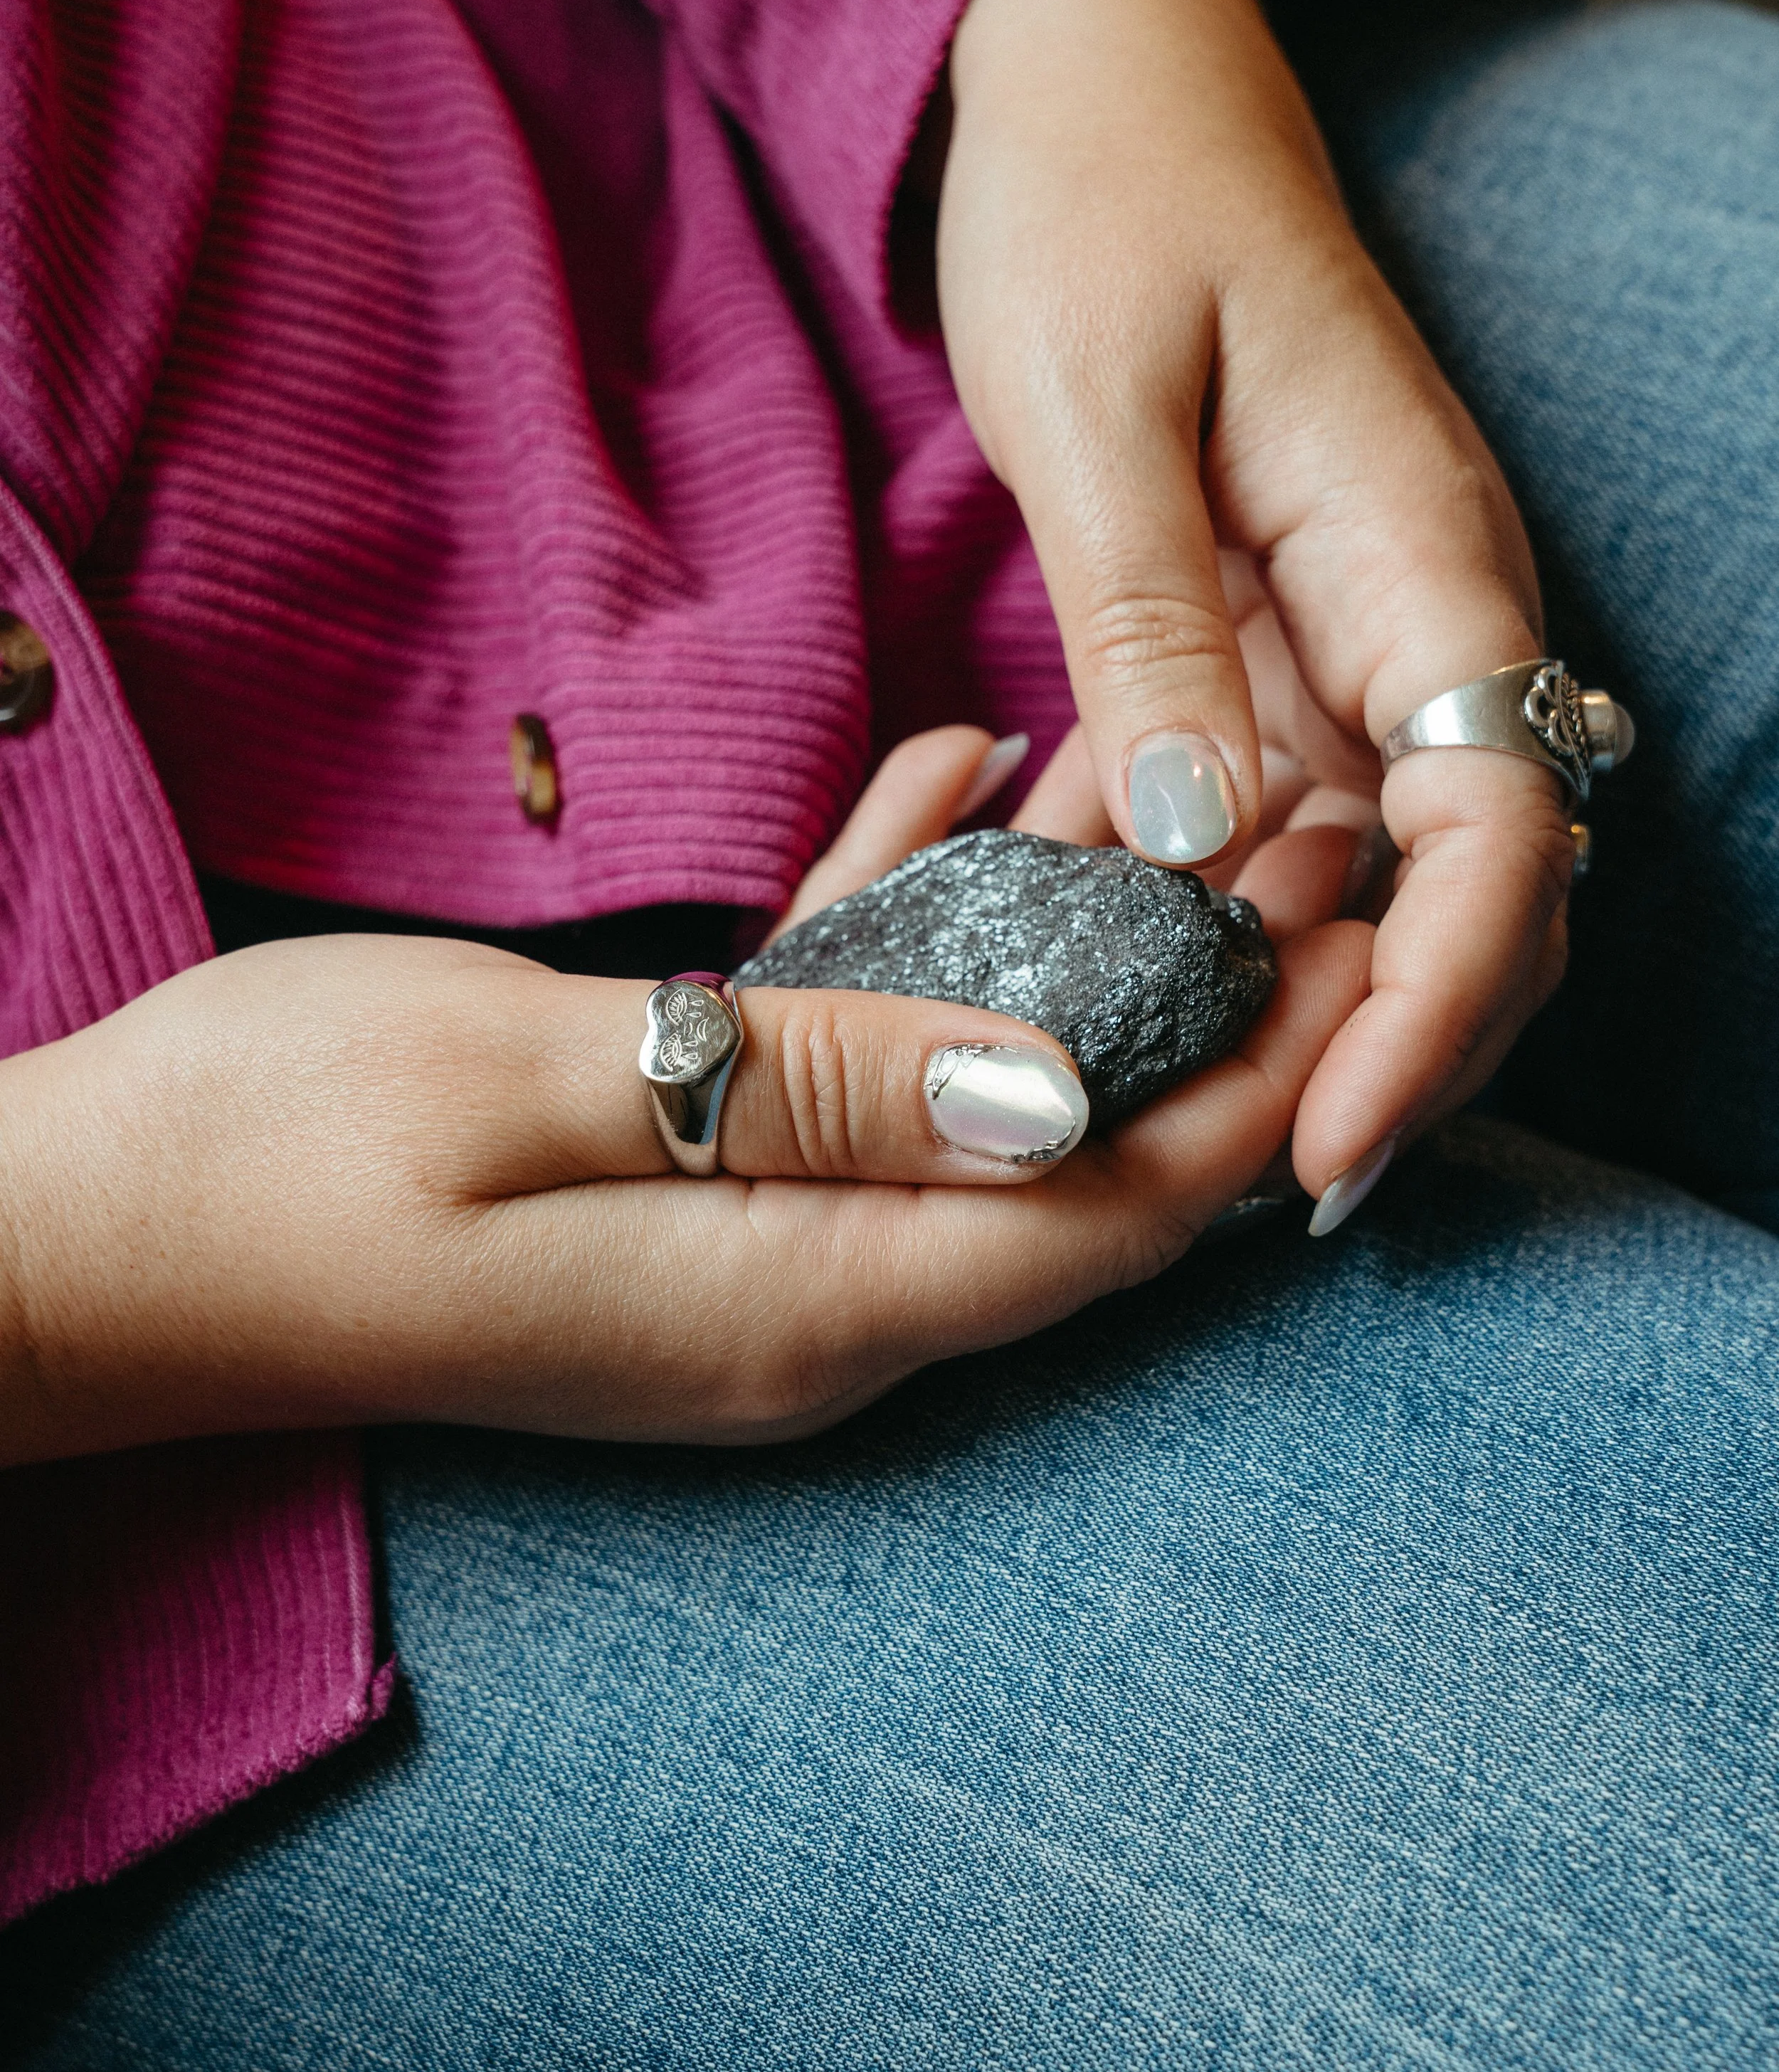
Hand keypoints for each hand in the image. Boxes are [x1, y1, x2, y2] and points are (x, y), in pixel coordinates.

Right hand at [0, 727, 1369, 1466]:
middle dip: (1201, 995)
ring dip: (1069, 939)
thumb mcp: (543, 1090)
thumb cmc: (274, 1154)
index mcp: (800, 1300)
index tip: (1362, 929)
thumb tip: (1063, 1096)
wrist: (78, 1230)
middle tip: (1301, 815)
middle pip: (1073, 1153)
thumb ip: (815, 1092)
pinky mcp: (676, 1172)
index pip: (1103, 1212)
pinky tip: (957, 780)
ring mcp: (740, 1241)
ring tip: (1170, 771)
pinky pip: (846, 1056)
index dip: (1253, 1081)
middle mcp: (805, 1297)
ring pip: (971, 1086)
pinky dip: (914, 926)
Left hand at [935, 0, 1575, 1203]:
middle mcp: (1414, 613)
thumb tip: (1195, 840)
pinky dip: (1236, 918)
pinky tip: (1138, 990)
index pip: (1498, 824)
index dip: (1443, 1002)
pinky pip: (1291, 819)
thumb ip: (1151, 625)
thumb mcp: (1095, 405)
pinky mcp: (1277, 645)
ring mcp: (1352, 637)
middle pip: (1476, 883)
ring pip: (1387, 875)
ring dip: (1318, 1007)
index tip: (1335, 1138)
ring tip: (1188, 1134)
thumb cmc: (1098, 202)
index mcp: (1413, 548)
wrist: (1095, 82)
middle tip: (1254, 1183)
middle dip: (1400, 1045)